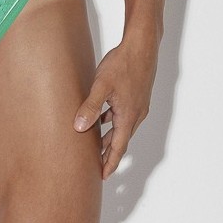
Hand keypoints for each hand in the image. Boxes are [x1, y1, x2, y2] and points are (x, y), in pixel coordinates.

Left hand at [73, 37, 157, 179]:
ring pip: (122, 128)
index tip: (102, 176)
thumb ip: (90, 107)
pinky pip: (124, 116)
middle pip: (121, 140)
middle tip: (97, 166)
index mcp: (128, 116)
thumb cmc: (122, 63)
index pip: (118, 148)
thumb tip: (79, 128)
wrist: (142, 46)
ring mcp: (138, 106)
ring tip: (96, 146)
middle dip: (109, 153)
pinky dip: (113, 122)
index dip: (109, 163)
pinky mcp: (137, 97)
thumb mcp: (101, 85)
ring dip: (110, 137)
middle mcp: (136, 114)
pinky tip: (102, 117)